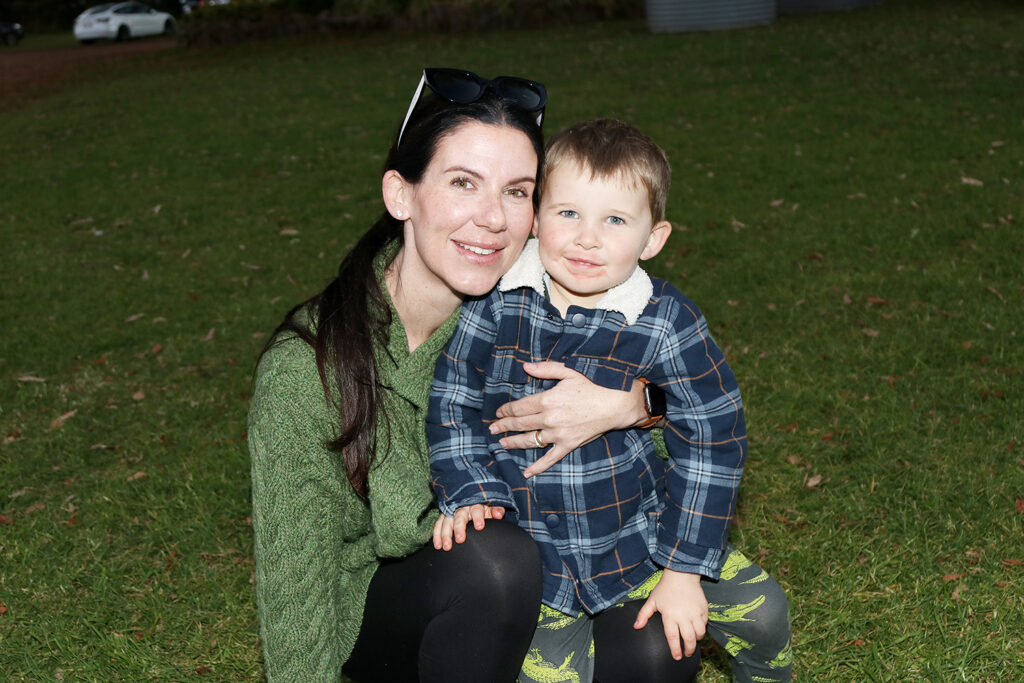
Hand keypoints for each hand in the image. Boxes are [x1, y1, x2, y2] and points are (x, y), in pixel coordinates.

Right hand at [432, 504, 504, 550]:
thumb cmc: (485, 505)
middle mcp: (462, 506)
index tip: (479, 527)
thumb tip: (499, 514)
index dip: (478, 517)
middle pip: (459, 516)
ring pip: (447, 521)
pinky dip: (437, 535)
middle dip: (459, 527)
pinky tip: (438, 546)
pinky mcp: (444, 515)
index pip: (477, 509)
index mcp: (476, 503)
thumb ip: (496, 509)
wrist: (474, 497)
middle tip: (460, 539)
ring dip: (445, 534)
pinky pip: (438, 524)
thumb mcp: (492, 505)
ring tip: (447, 547)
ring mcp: (452, 511)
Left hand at [489, 362, 646, 477]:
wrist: (615, 404)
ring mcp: (558, 434)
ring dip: (513, 443)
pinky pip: (550, 458)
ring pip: (529, 441)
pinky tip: (527, 472)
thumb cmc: (592, 386)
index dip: (506, 410)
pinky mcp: (568, 445)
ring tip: (502, 444)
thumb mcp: (568, 372)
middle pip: (520, 424)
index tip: (499, 412)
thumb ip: (545, 369)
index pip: (519, 407)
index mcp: (547, 400)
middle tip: (492, 429)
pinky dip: (538, 467)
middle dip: (503, 426)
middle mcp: (549, 419)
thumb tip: (525, 367)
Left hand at [634, 570, 706, 659]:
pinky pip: (705, 623)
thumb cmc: (665, 588)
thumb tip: (636, 627)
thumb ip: (643, 614)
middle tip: (687, 654)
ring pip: (700, 633)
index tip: (677, 657)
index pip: (673, 637)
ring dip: (697, 640)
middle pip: (689, 639)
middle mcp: (684, 616)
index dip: (675, 649)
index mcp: (670, 615)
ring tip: (692, 641)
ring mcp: (695, 612)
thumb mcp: (652, 600)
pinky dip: (702, 628)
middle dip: (689, 650)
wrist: (682, 574)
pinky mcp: (704, 609)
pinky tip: (697, 629)